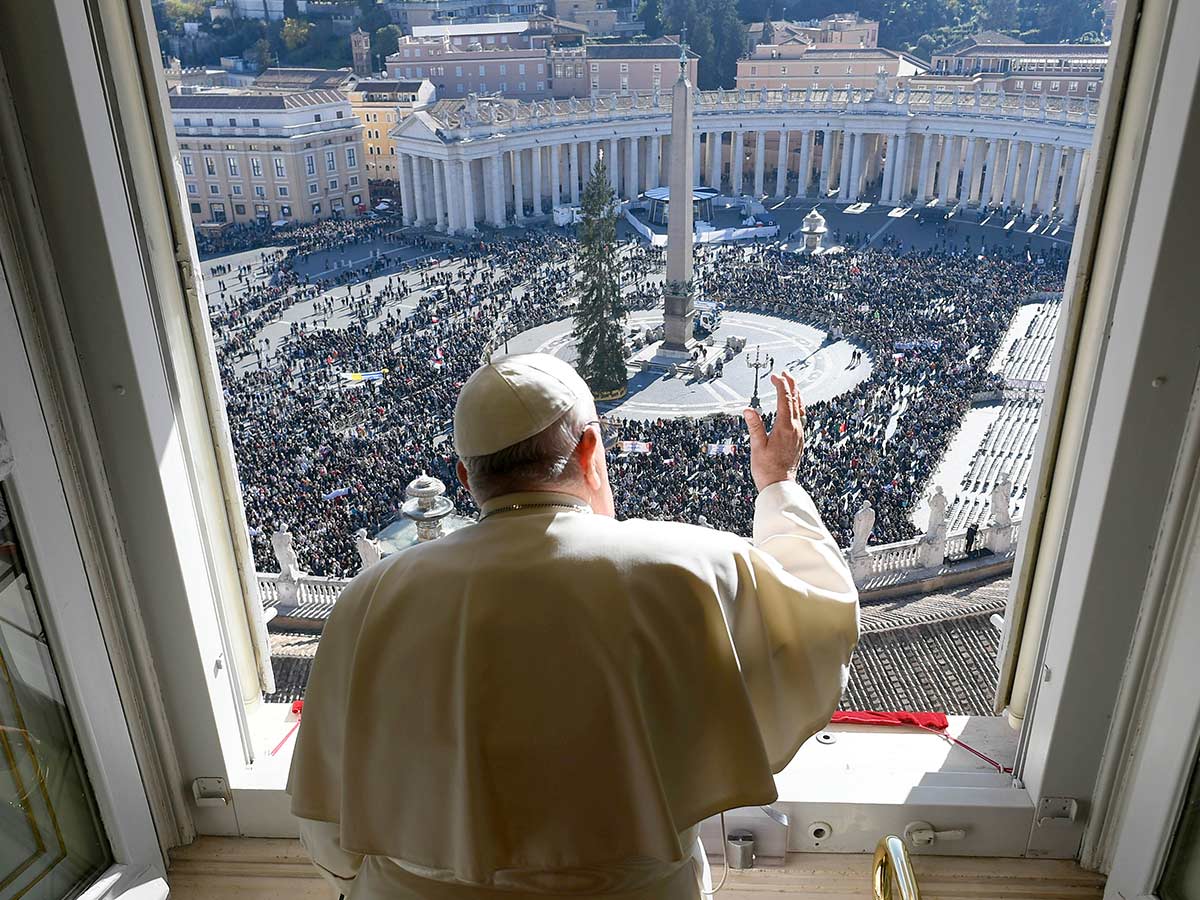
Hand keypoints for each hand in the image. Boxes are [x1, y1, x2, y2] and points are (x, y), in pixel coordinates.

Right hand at [743, 371, 804, 492]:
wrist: (780, 486)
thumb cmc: (767, 469)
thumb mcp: (757, 447)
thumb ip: (754, 426)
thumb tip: (749, 409)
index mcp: (785, 428)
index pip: (784, 400)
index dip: (780, 386)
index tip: (774, 377)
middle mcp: (795, 429)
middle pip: (796, 401)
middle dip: (791, 385)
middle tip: (785, 374)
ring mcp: (799, 435)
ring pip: (800, 409)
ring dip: (796, 395)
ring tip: (791, 386)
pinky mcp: (799, 441)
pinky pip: (801, 418)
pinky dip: (797, 407)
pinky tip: (794, 408)